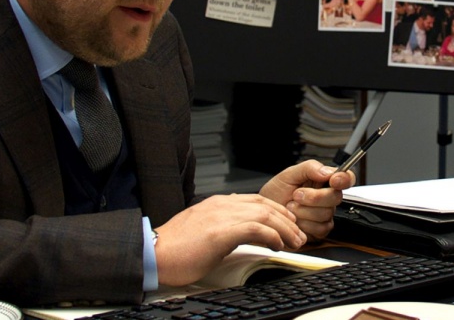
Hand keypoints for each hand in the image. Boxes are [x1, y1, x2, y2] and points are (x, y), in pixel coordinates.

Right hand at [154, 193, 303, 285]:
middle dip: (287, 220)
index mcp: (217, 203)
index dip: (277, 212)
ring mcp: (221, 216)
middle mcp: (221, 205)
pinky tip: (277, 245)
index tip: (288, 224)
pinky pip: (255, 229)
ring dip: (284, 229)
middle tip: (299, 235)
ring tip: (295, 242)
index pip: (256, 200)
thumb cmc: (175, 248)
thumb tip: (240, 236)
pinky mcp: (220, 232)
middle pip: (265, 205)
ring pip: (264, 215)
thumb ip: (222, 227)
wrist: (155, 253)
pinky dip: (271, 236)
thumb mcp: (204, 231)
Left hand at [260, 160, 355, 243]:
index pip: (346, 177)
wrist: (265, 213)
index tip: (334, 180)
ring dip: (304, 211)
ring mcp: (325, 214)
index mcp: (324, 180)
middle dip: (314, 197)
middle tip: (296, 195)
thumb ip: (309, 168)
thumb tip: (328, 171)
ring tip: (291, 207)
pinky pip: (320, 228)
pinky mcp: (321, 230)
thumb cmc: (276, 193)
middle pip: (336, 197)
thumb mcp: (288, 174)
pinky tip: (296, 220)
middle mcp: (327, 197)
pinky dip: (304, 224)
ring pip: (326, 214)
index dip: (344, 179)